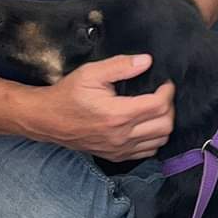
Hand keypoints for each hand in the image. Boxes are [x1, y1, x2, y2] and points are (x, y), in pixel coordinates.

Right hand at [25, 53, 174, 161]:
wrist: (47, 119)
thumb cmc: (68, 95)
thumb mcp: (91, 73)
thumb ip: (120, 66)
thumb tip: (146, 61)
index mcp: (118, 114)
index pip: (159, 105)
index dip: (168, 91)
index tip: (165, 83)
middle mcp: (122, 136)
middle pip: (165, 125)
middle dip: (169, 107)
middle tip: (161, 94)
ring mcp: (120, 149)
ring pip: (160, 140)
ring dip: (163, 123)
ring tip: (155, 108)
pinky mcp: (116, 156)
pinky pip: (148, 152)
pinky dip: (154, 139)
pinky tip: (146, 125)